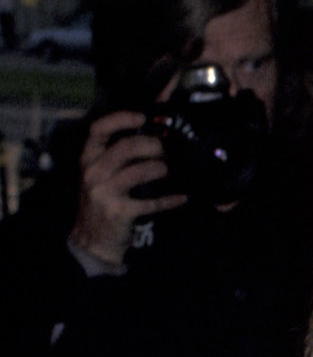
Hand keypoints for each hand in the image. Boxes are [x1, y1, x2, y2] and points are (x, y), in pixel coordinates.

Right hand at [69, 111, 183, 266]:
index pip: (99, 129)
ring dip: (161, 168)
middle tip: (168, 148)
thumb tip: (150, 131)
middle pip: (126, 147)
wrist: (92, 239)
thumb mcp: (99, 174)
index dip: (121, 119)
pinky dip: (169, 200)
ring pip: (140, 171)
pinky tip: (181, 197)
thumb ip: (116, 154)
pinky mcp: (119, 212)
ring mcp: (105, 193)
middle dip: (153, 145)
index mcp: (87, 158)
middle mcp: (93, 172)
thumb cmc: (101, 199)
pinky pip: (151, 202)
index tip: (143, 117)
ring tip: (170, 169)